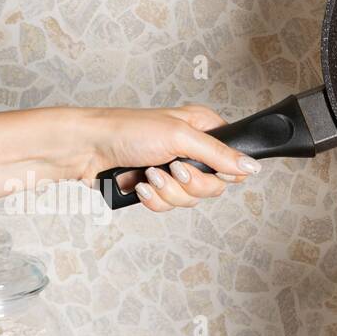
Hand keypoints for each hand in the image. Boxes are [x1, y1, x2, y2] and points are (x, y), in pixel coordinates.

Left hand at [83, 105, 260, 211]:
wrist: (86, 149)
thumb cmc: (126, 130)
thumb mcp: (179, 137)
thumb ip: (218, 154)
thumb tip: (251, 167)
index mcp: (203, 129)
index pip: (233, 161)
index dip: (221, 172)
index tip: (201, 166)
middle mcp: (192, 150)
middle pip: (213, 187)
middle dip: (188, 184)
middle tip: (171, 168)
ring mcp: (174, 171)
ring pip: (190, 200)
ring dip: (166, 191)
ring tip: (148, 174)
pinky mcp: (157, 187)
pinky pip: (169, 206)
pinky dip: (153, 199)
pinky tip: (139, 184)